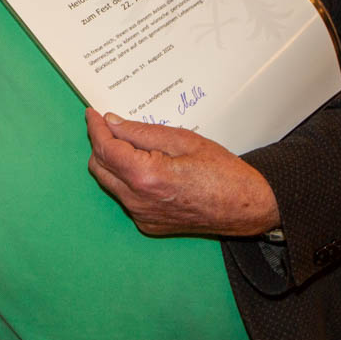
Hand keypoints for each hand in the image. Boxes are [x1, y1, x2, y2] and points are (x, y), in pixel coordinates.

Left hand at [85, 109, 279, 236]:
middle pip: (100, 167)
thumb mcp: (183, 140)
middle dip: (101, 144)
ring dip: (113, 163)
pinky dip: (127, 181)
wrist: (248, 207)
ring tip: (134, 146)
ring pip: (110, 183)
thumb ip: (141, 132)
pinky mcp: (148, 225)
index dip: (95, 128)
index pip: (105, 148)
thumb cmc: (223, 172)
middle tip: (112, 127)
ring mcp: (142, 216)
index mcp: (145, 176)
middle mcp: (138, 201)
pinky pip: (126, 198)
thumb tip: (112, 123)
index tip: (92, 114)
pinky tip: (147, 168)